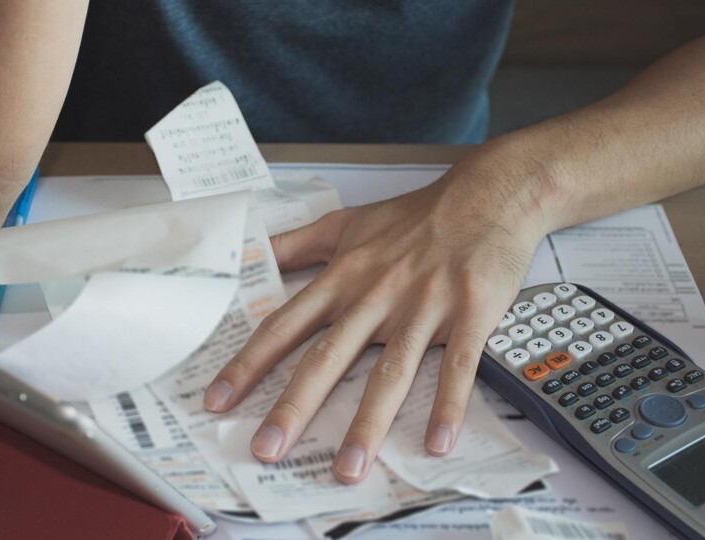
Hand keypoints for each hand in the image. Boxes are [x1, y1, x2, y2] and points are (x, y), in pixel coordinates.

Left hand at [203, 158, 548, 482]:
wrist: (486, 195)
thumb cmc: (413, 215)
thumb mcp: (344, 224)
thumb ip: (295, 245)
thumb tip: (249, 254)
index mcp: (342, 278)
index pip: (284, 326)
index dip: (248, 364)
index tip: (218, 400)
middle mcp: (375, 296)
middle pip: (327, 357)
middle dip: (294, 406)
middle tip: (267, 449)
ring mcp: (422, 307)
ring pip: (390, 371)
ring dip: (368, 423)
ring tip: (348, 468)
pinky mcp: (469, 313)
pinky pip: (457, 366)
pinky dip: (448, 404)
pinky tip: (437, 441)